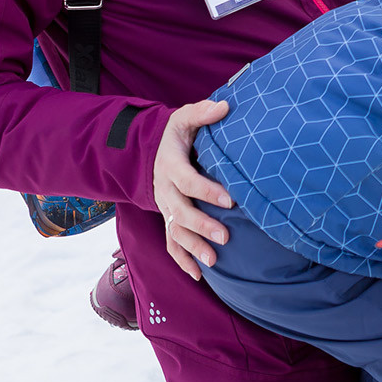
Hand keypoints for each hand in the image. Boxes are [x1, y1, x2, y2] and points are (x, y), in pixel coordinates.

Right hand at [153, 99, 234, 279]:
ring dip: (193, 247)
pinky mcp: (166, 218)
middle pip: (180, 211)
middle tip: (225, 236)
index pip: (187, 180)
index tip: (231, 198)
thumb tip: (224, 106)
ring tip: (214, 261)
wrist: (150, 150)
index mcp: (169, 165)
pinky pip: (170, 243)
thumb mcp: (184, 118)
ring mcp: (163, 207)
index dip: (206, 190)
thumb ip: (202, 113)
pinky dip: (182, 260)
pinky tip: (199, 275)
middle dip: (202, 225)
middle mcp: (164, 190)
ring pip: (175, 231)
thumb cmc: (175, 133)